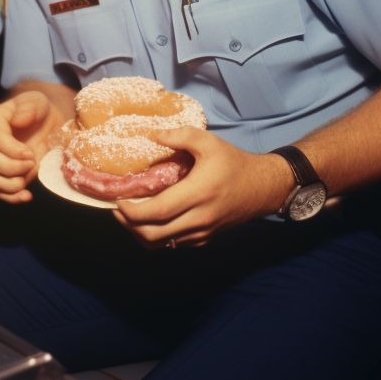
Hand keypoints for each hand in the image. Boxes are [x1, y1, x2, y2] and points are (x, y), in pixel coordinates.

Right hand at [0, 90, 66, 202]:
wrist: (46, 123)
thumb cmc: (39, 110)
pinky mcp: (1, 174)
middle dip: (13, 166)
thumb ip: (29, 106)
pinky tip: (27, 195)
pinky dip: (11, 197)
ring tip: (29, 176)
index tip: (31, 153)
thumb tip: (17, 119)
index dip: (13, 150)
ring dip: (11, 184)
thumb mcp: (38, 101)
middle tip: (33, 162)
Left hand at [112, 126, 295, 247]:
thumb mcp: (209, 142)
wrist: (263, 188)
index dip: (133, 211)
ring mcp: (202, 232)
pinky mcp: (204, 239)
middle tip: (117, 209)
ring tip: (128, 216)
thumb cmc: (234, 163)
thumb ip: (180, 135)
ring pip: (161, 244)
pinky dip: (155, 236)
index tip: (118, 201)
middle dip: (128, 225)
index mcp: (199, 193)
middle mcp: (199, 218)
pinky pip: (173, 244)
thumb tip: (151, 136)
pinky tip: (148, 220)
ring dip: (139, 233)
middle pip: (153, 234)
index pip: (158, 211)